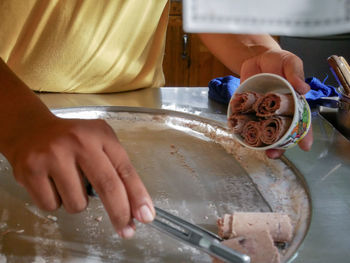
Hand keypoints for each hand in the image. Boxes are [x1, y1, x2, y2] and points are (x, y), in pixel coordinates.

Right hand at [5, 116, 153, 237]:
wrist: (29, 129)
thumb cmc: (71, 140)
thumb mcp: (99, 141)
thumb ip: (115, 165)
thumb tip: (132, 204)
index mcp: (100, 135)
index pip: (124, 169)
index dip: (137, 195)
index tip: (146, 215)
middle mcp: (79, 142)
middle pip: (107, 186)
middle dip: (120, 213)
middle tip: (126, 229)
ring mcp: (54, 155)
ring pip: (77, 203)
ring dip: (78, 203)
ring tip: (69, 183)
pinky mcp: (31, 170)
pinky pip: (52, 205)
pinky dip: (56, 202)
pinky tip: (51, 184)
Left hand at [240, 49, 312, 157]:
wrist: (255, 58)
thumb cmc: (276, 61)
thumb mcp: (289, 62)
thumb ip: (295, 73)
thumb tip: (303, 88)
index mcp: (293, 102)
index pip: (301, 121)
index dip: (304, 134)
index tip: (305, 146)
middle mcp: (278, 111)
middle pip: (281, 132)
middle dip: (280, 145)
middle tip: (274, 154)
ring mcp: (262, 112)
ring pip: (264, 131)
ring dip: (262, 143)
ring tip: (259, 151)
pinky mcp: (248, 110)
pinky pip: (247, 123)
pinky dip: (245, 131)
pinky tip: (243, 138)